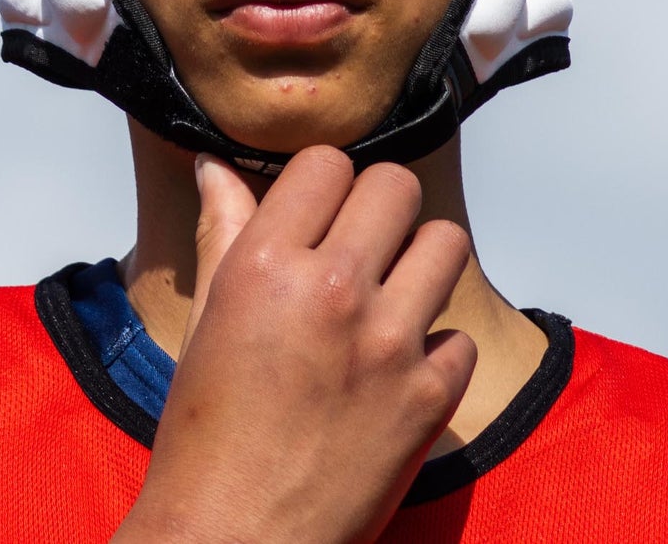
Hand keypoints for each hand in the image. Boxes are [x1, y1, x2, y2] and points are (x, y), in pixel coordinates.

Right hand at [115, 146, 475, 543]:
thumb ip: (223, 231)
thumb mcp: (206, 319)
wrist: (233, 543)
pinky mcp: (428, 398)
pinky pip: (461, 335)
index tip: (319, 208)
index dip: (323, 181)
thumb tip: (216, 166)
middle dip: (379, 207)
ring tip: (392, 294)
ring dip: (421, 262)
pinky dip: (437, 349)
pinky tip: (398, 370)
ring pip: (446, 242)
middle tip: (362, 243)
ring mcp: (388, 344)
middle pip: (396, 185)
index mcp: (267, 265)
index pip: (328, 162)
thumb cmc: (206, 438)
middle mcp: (333, 292)